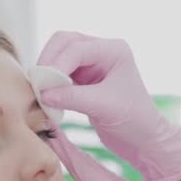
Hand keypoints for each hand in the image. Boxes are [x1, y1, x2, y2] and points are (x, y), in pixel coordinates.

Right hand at [38, 32, 180, 180]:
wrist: (142, 139)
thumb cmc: (134, 121)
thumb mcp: (103, 107)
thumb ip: (72, 97)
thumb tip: (43, 93)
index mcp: (114, 50)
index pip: (77, 48)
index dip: (57, 65)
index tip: (44, 87)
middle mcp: (101, 51)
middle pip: (64, 42)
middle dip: (49, 60)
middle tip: (38, 84)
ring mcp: (91, 63)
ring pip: (58, 54)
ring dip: (47, 70)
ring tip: (41, 91)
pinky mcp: (82, 78)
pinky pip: (59, 72)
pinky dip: (50, 82)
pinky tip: (47, 97)